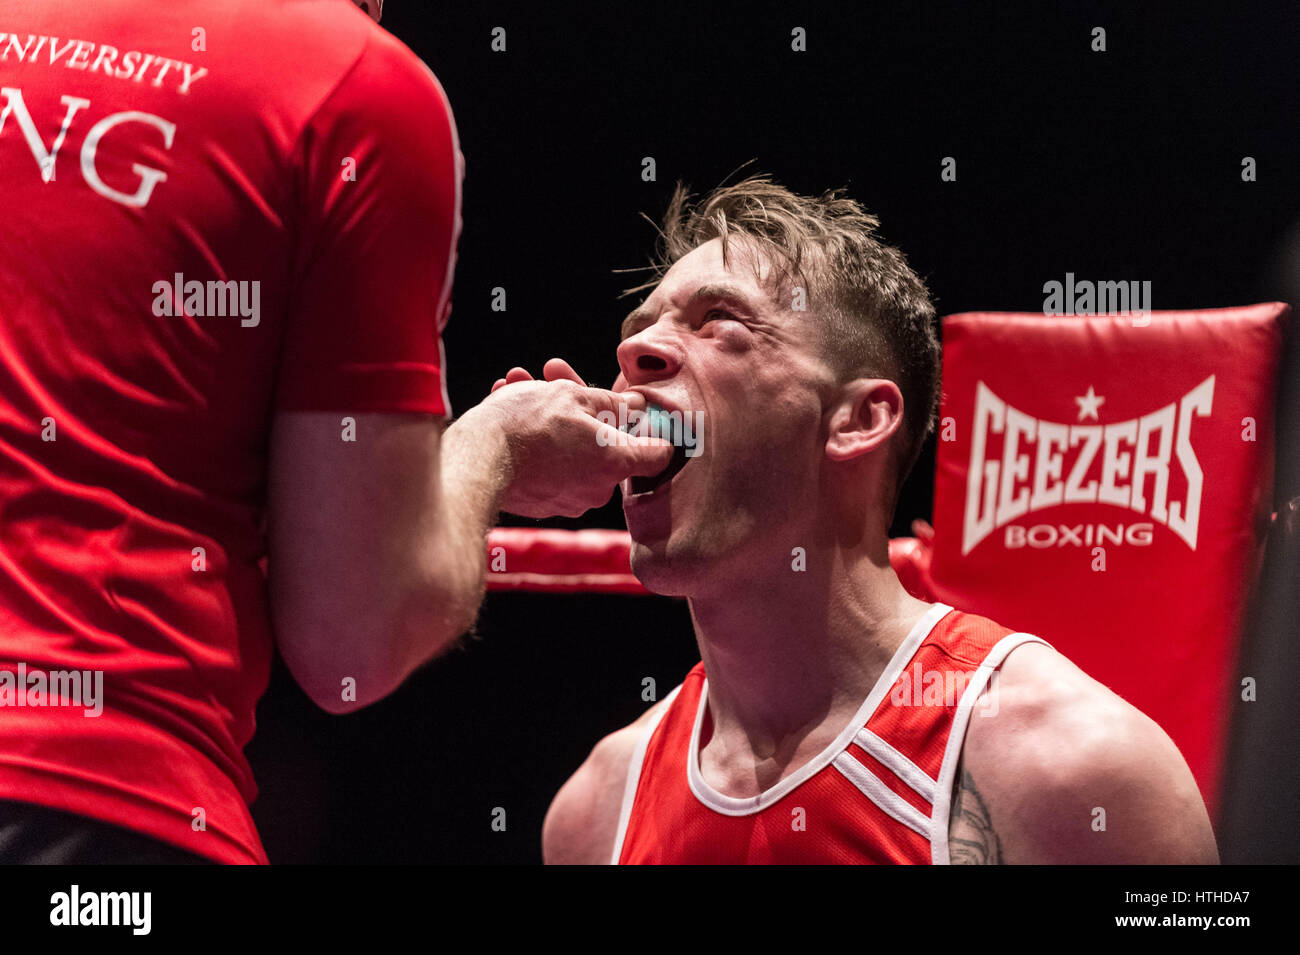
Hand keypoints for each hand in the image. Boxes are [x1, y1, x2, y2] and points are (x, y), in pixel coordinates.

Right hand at [467, 358, 673, 517]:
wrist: (476, 460)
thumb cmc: (527, 424)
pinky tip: (511, 409)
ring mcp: (570, 501)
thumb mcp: (572, 397)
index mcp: (616, 462)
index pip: (658, 453)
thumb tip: (637, 404)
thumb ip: (611, 402)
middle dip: (583, 410)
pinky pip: (550, 467)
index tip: (640, 412)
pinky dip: (538, 442)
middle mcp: (598, 490)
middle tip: (556, 378)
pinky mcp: (543, 505)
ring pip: (572, 452)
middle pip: (607, 445)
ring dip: (553, 420)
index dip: (653, 428)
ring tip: (521, 385)